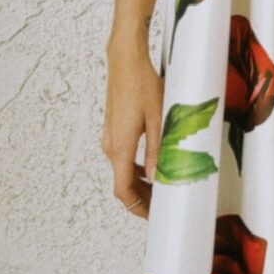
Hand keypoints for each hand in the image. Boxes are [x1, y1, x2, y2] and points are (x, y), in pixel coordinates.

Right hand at [104, 40, 163, 217]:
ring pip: (123, 170)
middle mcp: (110, 145)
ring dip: (140, 182)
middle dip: (143, 197)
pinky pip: (123, 157)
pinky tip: (153, 165)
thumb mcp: (159, 119)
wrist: (125, 59)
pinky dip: (136, 168)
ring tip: (163, 185)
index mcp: (120, 147)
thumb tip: (159, 176)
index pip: (123, 190)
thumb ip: (159, 150)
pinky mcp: (113, 129)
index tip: (153, 214)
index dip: (138, 207)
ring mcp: (110, 137)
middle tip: (164, 203)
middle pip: (123, 183)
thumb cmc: (142, 83)